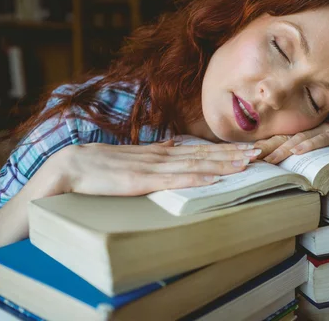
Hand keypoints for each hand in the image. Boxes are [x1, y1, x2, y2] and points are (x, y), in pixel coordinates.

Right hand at [46, 140, 261, 195]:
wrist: (69, 168)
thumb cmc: (100, 166)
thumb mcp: (134, 158)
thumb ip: (156, 154)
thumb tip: (176, 147)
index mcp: (160, 153)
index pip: (199, 150)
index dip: (224, 149)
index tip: (247, 149)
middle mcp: (161, 157)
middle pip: (203, 154)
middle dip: (232, 154)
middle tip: (259, 153)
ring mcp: (152, 168)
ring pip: (195, 164)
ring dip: (222, 163)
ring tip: (246, 163)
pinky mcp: (141, 181)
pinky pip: (174, 180)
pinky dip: (196, 178)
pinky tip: (214, 178)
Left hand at [255, 123, 328, 163]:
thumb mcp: (325, 136)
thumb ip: (308, 142)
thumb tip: (290, 157)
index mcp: (306, 129)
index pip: (280, 137)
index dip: (265, 144)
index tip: (249, 153)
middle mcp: (312, 128)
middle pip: (285, 138)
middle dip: (268, 148)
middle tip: (252, 159)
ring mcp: (325, 129)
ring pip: (299, 139)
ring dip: (283, 149)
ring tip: (270, 159)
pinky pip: (322, 139)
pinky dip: (309, 144)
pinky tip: (299, 151)